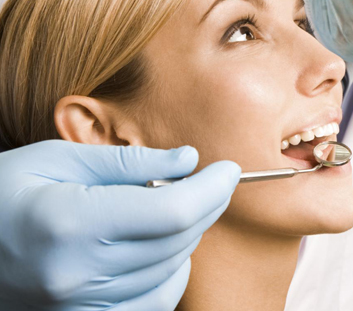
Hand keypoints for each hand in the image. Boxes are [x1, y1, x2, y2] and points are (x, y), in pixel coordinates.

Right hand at [0, 140, 239, 309]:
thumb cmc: (2, 194)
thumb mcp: (54, 159)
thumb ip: (126, 161)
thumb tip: (188, 161)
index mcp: (70, 223)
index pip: (172, 211)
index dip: (211, 188)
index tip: (228, 169)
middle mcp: (78, 273)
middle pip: (178, 241)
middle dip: (207, 206)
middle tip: (211, 182)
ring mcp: (80, 305)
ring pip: (171, 271)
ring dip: (189, 236)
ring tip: (176, 207)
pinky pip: (154, 301)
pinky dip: (171, 272)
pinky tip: (162, 247)